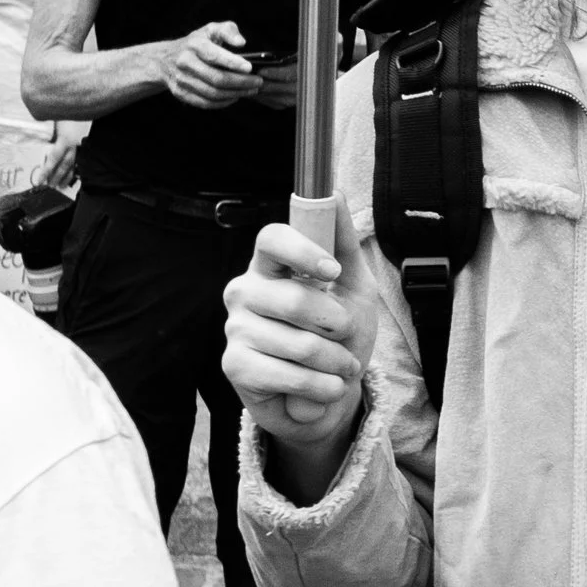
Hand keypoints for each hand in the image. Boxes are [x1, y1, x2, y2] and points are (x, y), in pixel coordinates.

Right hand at [164, 21, 256, 108]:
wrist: (164, 59)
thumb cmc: (197, 43)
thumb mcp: (210, 30)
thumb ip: (228, 30)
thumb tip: (241, 42)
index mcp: (194, 45)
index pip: (214, 55)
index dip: (233, 63)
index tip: (250, 68)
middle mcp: (185, 62)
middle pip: (216, 78)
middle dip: (241, 82)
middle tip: (258, 82)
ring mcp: (182, 80)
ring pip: (212, 93)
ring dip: (236, 94)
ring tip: (252, 90)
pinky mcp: (181, 93)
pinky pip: (205, 103)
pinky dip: (224, 102)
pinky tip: (236, 97)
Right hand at [223, 203, 378, 462]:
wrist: (328, 393)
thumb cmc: (337, 335)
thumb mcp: (352, 286)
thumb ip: (343, 242)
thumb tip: (333, 193)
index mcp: (270, 266)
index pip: (270, 239)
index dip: (302, 251)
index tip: (332, 270)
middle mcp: (245, 291)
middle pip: (295, 298)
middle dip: (338, 325)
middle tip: (346, 337)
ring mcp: (236, 328)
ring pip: (301, 344)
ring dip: (336, 362)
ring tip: (339, 367)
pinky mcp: (234, 366)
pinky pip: (290, 375)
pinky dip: (322, 387)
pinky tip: (324, 388)